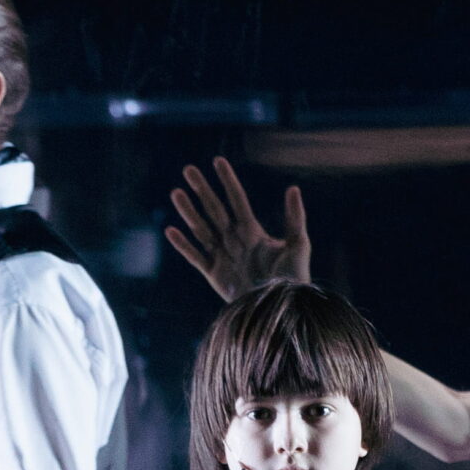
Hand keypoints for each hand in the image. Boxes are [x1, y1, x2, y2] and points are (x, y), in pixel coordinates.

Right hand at [166, 157, 311, 301]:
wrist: (282, 308)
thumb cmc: (294, 279)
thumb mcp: (298, 245)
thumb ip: (295, 217)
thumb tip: (293, 188)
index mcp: (253, 232)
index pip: (237, 200)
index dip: (228, 181)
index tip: (218, 161)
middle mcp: (234, 240)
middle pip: (215, 209)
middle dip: (202, 189)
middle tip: (189, 170)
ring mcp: (223, 256)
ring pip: (202, 228)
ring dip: (189, 211)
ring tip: (176, 192)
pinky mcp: (214, 274)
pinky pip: (195, 256)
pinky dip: (183, 245)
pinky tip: (171, 230)